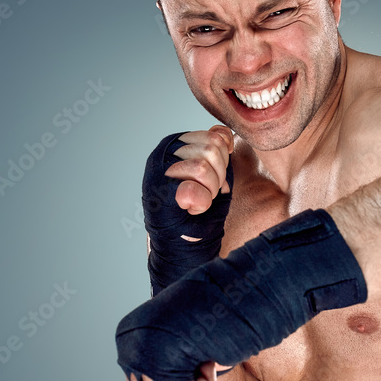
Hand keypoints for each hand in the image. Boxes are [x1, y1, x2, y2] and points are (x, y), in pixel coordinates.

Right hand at [143, 125, 234, 296]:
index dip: (224, 162)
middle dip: (218, 176)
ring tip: (199, 201)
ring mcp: (158, 171)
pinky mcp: (156, 192)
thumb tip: (224, 134)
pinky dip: (200, 203)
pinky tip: (192, 208)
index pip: (215, 137)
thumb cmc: (200, 211)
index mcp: (177, 143)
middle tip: (207, 193)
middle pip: (212, 149)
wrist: (185, 246)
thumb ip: (218, 150)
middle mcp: (164, 152)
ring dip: (209, 190)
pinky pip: (192, 189)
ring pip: (202, 166)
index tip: (213, 180)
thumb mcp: (215, 173)